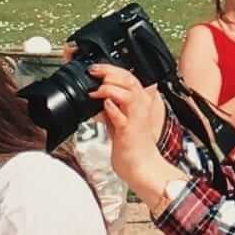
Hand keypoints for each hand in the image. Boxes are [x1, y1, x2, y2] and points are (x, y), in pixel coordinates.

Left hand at [91, 63, 168, 186]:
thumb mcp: (120, 121)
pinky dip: (112, 108)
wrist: (141, 165)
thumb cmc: (132, 145)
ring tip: (96, 91)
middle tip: (94, 72)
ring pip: (128, 92)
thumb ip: (112, 109)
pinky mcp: (129, 130)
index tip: (96, 68)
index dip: (111, 69)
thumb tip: (97, 100)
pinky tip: (104, 106)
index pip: (128, 77)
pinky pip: (121, 115)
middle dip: (110, 72)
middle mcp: (140, 106)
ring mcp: (136, 117)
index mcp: (139, 101)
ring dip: (110, 88)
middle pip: (129, 79)